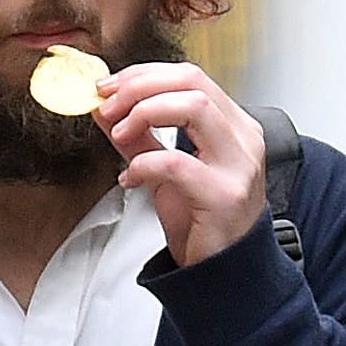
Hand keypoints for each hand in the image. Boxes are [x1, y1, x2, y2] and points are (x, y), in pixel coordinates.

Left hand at [94, 62, 267, 266]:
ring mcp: (239, 165)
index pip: (191, 76)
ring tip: (120, 135)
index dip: (144, 74)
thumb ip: (138, 137)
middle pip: (192, 81)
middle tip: (108, 106)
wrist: (223, 270)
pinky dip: (143, 165)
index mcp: (234, 126)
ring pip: (193, 106)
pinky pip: (176, 162)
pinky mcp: (224, 195)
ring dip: (145, 113)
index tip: (108, 87)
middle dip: (139, 87)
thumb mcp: (165, 171)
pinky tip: (131, 179)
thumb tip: (102, 107)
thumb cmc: (204, 221)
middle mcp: (243, 138)